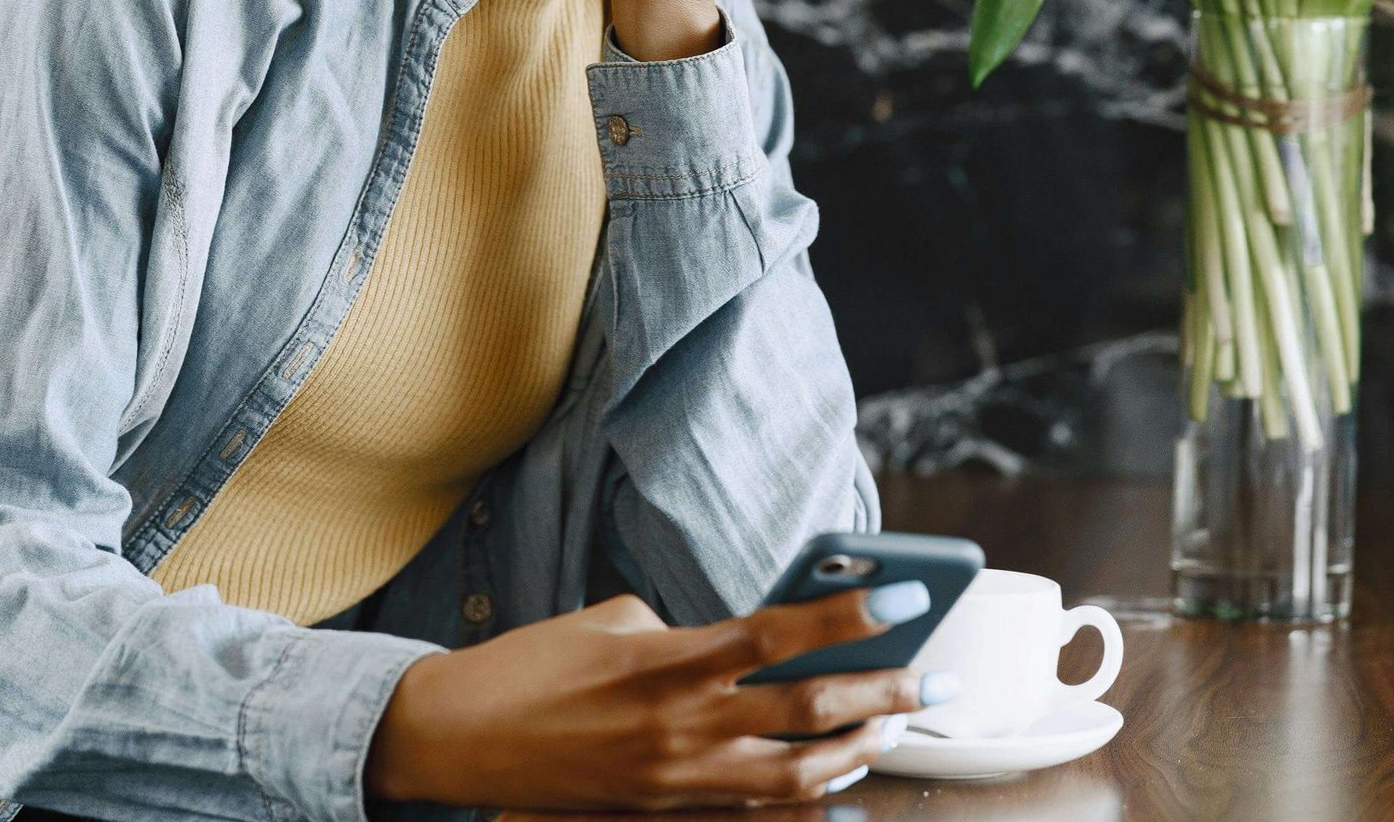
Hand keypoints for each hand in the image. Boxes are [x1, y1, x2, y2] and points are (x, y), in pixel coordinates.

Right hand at [361, 587, 935, 810]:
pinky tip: (837, 770)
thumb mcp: (615, 621)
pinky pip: (755, 808)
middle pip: (808, 709)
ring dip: (857, 749)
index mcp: (669, 659)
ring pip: (796, 775)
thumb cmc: (531, 666)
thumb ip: (691, 631)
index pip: (781, 633)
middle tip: (936, 679)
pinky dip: (806, 789)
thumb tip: (752, 639)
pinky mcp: (665, 811)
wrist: (456, 739)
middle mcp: (682, 724)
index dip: (853, 614)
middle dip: (886, 692)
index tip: (909, 593)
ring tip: (894, 725)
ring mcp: (677, 779)